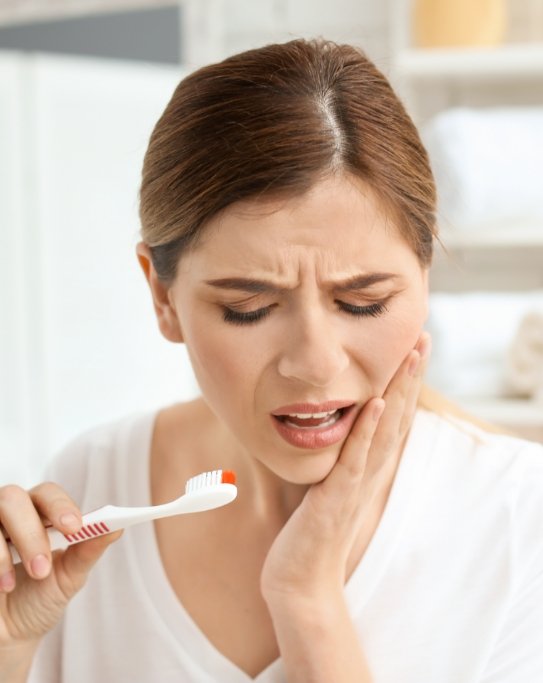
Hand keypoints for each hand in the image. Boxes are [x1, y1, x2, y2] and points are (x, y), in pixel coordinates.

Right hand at [0, 482, 120, 649]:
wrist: (7, 635)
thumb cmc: (39, 598)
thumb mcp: (68, 577)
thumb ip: (88, 550)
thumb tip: (117, 527)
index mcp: (38, 514)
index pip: (48, 493)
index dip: (60, 506)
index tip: (74, 528)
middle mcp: (9, 515)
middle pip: (14, 498)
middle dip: (30, 532)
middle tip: (42, 567)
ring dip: (6, 551)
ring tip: (17, 584)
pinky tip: (2, 586)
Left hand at [260, 333, 430, 604]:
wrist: (300, 579)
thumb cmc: (313, 531)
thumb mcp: (331, 483)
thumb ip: (340, 456)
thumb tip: (338, 428)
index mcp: (368, 465)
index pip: (393, 415)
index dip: (405, 380)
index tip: (413, 346)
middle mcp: (370, 470)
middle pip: (397, 414)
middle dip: (409, 374)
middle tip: (423, 336)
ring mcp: (356, 483)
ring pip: (384, 429)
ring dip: (398, 390)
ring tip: (410, 355)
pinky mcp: (337, 496)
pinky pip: (355, 458)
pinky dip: (368, 429)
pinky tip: (376, 402)